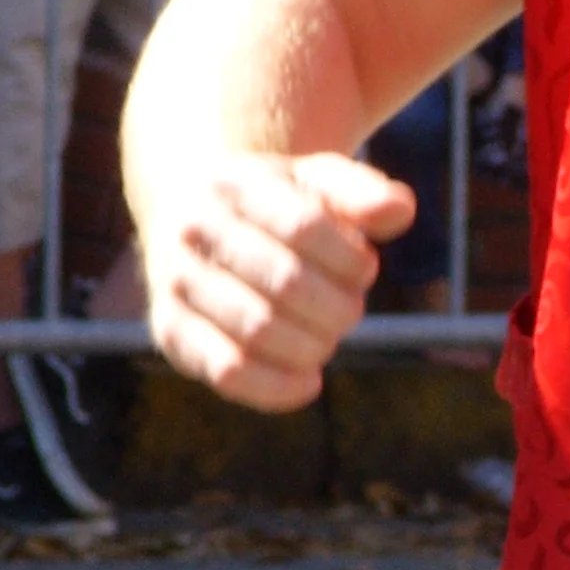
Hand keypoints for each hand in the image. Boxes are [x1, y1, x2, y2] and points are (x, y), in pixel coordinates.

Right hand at [145, 150, 417, 408]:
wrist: (187, 215)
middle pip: (287, 281)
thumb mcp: (315, 182)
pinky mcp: (170, 332)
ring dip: (314, 345)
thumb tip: (399, 210)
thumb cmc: (272, 205)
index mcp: (237, 186)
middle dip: (338, 307)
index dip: (350, 259)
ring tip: (326, 338)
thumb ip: (362, 192)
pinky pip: (227, 372)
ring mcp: (176, 282)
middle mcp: (196, 230)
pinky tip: (309, 383)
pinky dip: (277, 387)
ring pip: (259, 329)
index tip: (364, 269)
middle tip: (350, 311)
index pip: (305, 226)